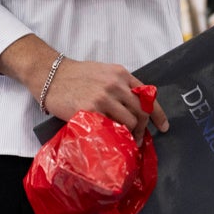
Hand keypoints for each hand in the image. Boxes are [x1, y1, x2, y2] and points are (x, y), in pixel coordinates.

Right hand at [43, 57, 168, 143]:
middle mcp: (115, 84)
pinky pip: (111, 129)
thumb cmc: (76, 75)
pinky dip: (114, 136)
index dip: (158, 114)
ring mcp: (104, 97)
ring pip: (130, 123)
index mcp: (121, 74)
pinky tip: (110, 138)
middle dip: (143, 129)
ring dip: (130, 135)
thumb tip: (134, 108)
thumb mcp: (103, 73)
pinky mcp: (91, 110)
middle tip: (138, 138)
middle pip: (141, 112)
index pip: (147, 96)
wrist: (50, 75)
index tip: (163, 127)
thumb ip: (120, 86)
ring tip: (123, 140)